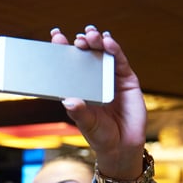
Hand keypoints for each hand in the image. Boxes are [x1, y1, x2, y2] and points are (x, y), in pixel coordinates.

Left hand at [51, 26, 146, 180]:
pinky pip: (120, 61)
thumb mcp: (87, 125)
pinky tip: (108, 42)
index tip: (55, 36)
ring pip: (103, 53)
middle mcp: (93, 79)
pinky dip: (114, 50)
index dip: (62, 49)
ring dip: (96, 41)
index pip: (68, 64)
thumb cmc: (101, 136)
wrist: (123, 147)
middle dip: (81, 42)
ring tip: (90, 35)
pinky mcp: (127, 79)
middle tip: (77, 38)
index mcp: (79, 87)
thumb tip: (68, 101)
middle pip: (86, 54)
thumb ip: (79, 113)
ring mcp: (110, 77)